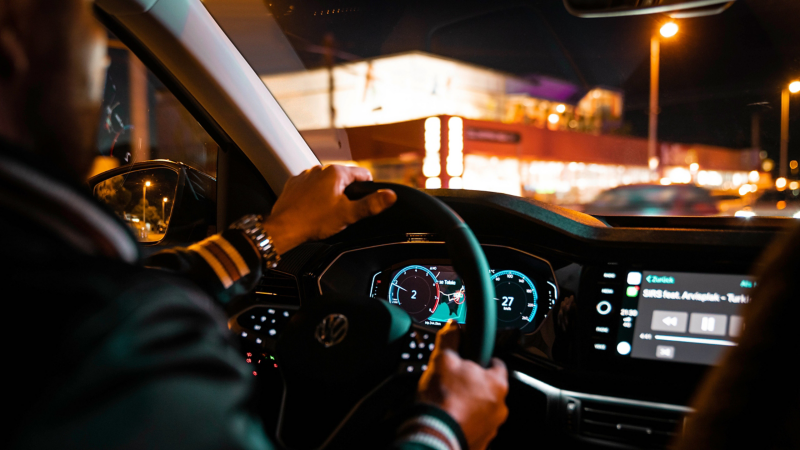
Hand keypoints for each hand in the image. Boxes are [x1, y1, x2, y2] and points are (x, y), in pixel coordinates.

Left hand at [261, 165, 395, 253]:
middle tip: (342, 212)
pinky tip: (313, 209)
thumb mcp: (348, 215)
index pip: (362, 174)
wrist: (283, 228)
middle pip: (344, 178)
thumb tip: (391, 195)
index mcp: (336, 172)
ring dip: (330, 193)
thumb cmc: (313, 221)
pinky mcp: (294, 184)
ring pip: (326, 182)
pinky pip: (310, 187)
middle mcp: (320, 169)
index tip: (362, 202)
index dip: (367, 188)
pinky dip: (314, 196)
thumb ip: (371, 204)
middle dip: (346, 193)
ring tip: (326, 212)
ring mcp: (305, 175)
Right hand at [417, 321, 508, 449]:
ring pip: (482, 409)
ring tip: (450, 401)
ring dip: (470, 404)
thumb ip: (450, 340)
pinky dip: (465, 421)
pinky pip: (475, 426)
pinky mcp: (481, 441)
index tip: (472, 360)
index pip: (497, 364)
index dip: (482, 358)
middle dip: (473, 383)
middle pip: (488, 388)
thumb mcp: (443, 360)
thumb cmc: (443, 400)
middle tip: (455, 381)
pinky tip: (451, 417)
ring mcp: (491, 426)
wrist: (434, 434)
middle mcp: (500, 406)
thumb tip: (452, 326)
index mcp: (496, 384)